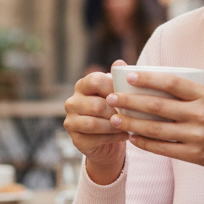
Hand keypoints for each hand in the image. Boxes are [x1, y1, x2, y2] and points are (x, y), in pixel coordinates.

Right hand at [64, 64, 129, 184]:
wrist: (110, 137)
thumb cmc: (115, 109)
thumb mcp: (118, 92)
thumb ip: (118, 78)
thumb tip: (120, 63)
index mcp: (82, 86)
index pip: (95, 81)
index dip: (113, 88)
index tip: (128, 95)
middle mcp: (72, 102)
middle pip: (96, 105)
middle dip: (116, 112)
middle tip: (132, 115)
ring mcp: (71, 121)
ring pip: (93, 124)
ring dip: (114, 126)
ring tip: (129, 126)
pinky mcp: (76, 139)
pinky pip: (95, 139)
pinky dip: (113, 138)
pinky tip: (125, 135)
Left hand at [105, 71, 203, 182]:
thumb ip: (189, 95)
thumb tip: (154, 86)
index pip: (172, 83)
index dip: (149, 78)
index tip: (129, 75)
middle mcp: (200, 115)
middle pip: (158, 106)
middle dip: (131, 101)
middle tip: (112, 97)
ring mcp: (196, 136)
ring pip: (156, 129)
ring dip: (132, 124)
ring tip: (115, 118)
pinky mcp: (194, 155)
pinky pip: (163, 149)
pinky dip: (145, 143)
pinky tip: (133, 137)